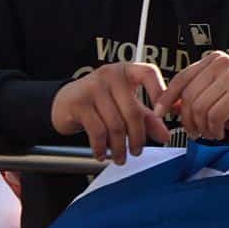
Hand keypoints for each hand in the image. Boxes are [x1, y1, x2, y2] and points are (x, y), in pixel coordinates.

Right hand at [50, 62, 172, 163]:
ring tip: (121, 157)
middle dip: (137, 137)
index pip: (148, 73)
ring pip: (115, 125)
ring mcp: (93, 87)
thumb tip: (165, 135)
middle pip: (133, 111)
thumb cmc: (99, 102)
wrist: (63, 103)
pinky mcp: (79, 103)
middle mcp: (110, 75)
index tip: (163, 114)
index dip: (160, 92)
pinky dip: (101, 147)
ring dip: (119, 147)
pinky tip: (102, 154)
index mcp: (126, 71)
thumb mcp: (125, 105)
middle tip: (137, 151)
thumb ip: (147, 118)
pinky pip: (97, 131)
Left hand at [159, 51, 228, 141]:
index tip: (158, 113)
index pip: (181, 78)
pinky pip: (214, 115)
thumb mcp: (218, 97)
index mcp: (215, 60)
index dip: (166, 98)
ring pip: (200, 108)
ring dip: (202, 127)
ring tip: (211, 133)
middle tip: (195, 133)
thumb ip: (196, 97)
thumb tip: (168, 106)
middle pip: (188, 96)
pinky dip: (214, 130)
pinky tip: (220, 133)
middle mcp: (222, 63)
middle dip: (188, 120)